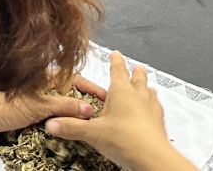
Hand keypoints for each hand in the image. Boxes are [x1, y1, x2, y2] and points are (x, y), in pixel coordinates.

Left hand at [0, 76, 103, 136]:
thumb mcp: (36, 106)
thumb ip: (62, 106)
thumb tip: (89, 109)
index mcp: (42, 74)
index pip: (73, 76)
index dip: (90, 86)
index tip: (106, 98)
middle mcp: (38, 81)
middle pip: (68, 88)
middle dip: (84, 100)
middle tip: (100, 115)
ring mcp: (31, 94)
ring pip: (58, 101)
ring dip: (72, 110)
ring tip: (87, 123)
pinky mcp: (24, 107)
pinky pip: (48, 110)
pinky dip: (59, 117)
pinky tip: (65, 127)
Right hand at [45, 53, 193, 170]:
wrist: (154, 159)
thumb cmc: (126, 140)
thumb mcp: (93, 133)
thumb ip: (71, 127)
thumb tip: (51, 123)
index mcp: (121, 90)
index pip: (118, 69)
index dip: (116, 60)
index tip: (116, 53)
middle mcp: (138, 96)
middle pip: (138, 78)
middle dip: (136, 71)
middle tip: (136, 66)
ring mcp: (152, 109)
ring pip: (151, 93)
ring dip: (148, 89)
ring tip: (148, 88)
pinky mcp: (160, 125)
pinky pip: (158, 111)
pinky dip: (154, 109)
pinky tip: (153, 114)